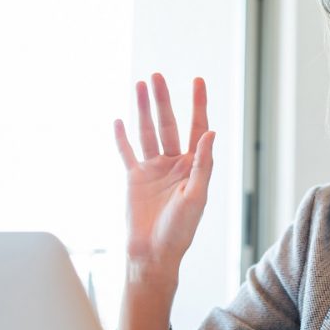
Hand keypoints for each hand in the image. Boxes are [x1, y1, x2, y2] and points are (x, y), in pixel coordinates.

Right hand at [113, 74, 214, 270]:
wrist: (153, 253)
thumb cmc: (180, 230)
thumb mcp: (195, 196)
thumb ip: (202, 164)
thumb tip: (210, 133)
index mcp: (194, 167)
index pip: (198, 128)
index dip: (198, 104)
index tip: (197, 81)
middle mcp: (174, 164)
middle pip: (169, 124)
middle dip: (163, 100)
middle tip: (157, 76)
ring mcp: (153, 170)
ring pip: (147, 132)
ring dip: (142, 110)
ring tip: (138, 85)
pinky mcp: (134, 178)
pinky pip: (127, 152)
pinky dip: (121, 137)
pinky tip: (118, 119)